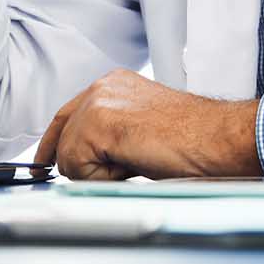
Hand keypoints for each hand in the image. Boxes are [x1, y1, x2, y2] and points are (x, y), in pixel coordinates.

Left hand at [33, 69, 262, 180]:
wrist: (218, 138)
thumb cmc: (194, 139)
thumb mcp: (141, 129)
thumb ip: (111, 135)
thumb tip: (87, 162)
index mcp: (113, 85)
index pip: (67, 115)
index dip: (54, 143)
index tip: (44, 164)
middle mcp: (102, 87)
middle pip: (62, 136)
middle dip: (80, 164)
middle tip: (114, 173)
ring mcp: (99, 101)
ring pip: (69, 156)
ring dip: (99, 173)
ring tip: (137, 163)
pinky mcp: (100, 122)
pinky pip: (77, 166)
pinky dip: (103, 178)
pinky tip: (134, 164)